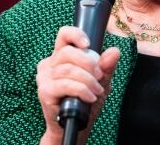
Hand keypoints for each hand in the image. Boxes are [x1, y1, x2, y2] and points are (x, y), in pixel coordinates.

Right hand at [36, 26, 119, 143]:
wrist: (77, 125)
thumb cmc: (86, 101)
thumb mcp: (101, 82)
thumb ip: (106, 67)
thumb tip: (114, 51)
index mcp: (61, 56)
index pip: (64, 35)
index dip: (75, 34)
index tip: (88, 44)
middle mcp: (49, 64)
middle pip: (68, 52)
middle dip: (89, 63)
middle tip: (100, 76)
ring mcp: (44, 77)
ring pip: (68, 70)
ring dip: (88, 81)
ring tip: (97, 92)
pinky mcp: (44, 91)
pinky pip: (65, 84)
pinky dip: (81, 90)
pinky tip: (89, 97)